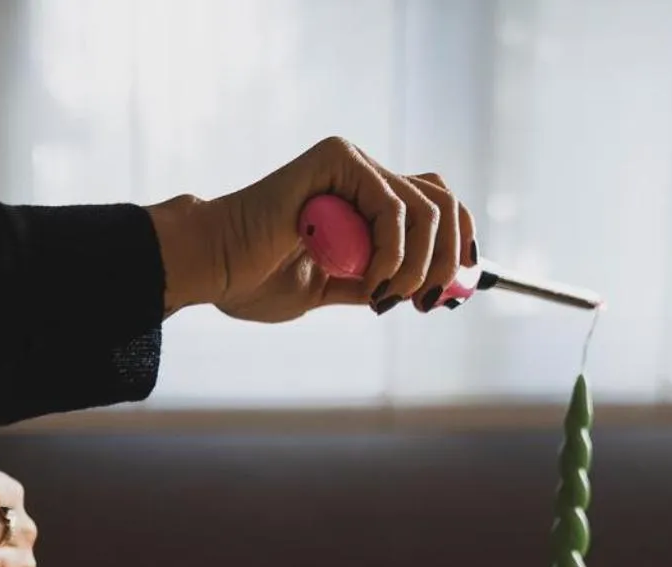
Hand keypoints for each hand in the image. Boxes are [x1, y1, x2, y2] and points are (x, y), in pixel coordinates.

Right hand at [149, 138, 473, 323]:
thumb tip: (428, 290)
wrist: (216, 268)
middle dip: (448, 258)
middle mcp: (365, 175)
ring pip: (427, 207)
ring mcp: (352, 164)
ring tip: (389, 295)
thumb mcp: (336, 289)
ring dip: (419, 262)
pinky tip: (370, 280)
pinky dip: (392, 252)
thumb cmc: (258, 280)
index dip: (456, 248)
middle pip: (443, 203)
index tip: (446, 295)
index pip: (437, 209)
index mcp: (366, 201)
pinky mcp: (337, 160)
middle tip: (427, 301)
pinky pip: (391, 207)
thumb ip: (377, 282)